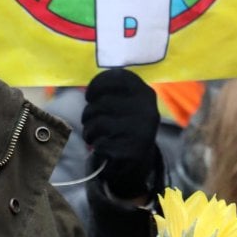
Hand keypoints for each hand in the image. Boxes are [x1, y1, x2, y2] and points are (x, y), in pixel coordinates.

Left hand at [82, 69, 159, 199]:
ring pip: (98, 124)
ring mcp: (142, 130)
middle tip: (90, 121)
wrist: (140, 158)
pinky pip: (101, 144)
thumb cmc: (125, 124)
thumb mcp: (128, 103)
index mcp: (145, 93)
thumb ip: (114, 93)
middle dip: (88, 113)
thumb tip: (90, 90)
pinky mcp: (133, 150)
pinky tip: (104, 147)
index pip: (118, 78)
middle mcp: (147, 109)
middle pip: (102, 103)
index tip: (90, 96)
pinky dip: (97, 147)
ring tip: (94, 135)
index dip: (97, 85)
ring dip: (89, 131)